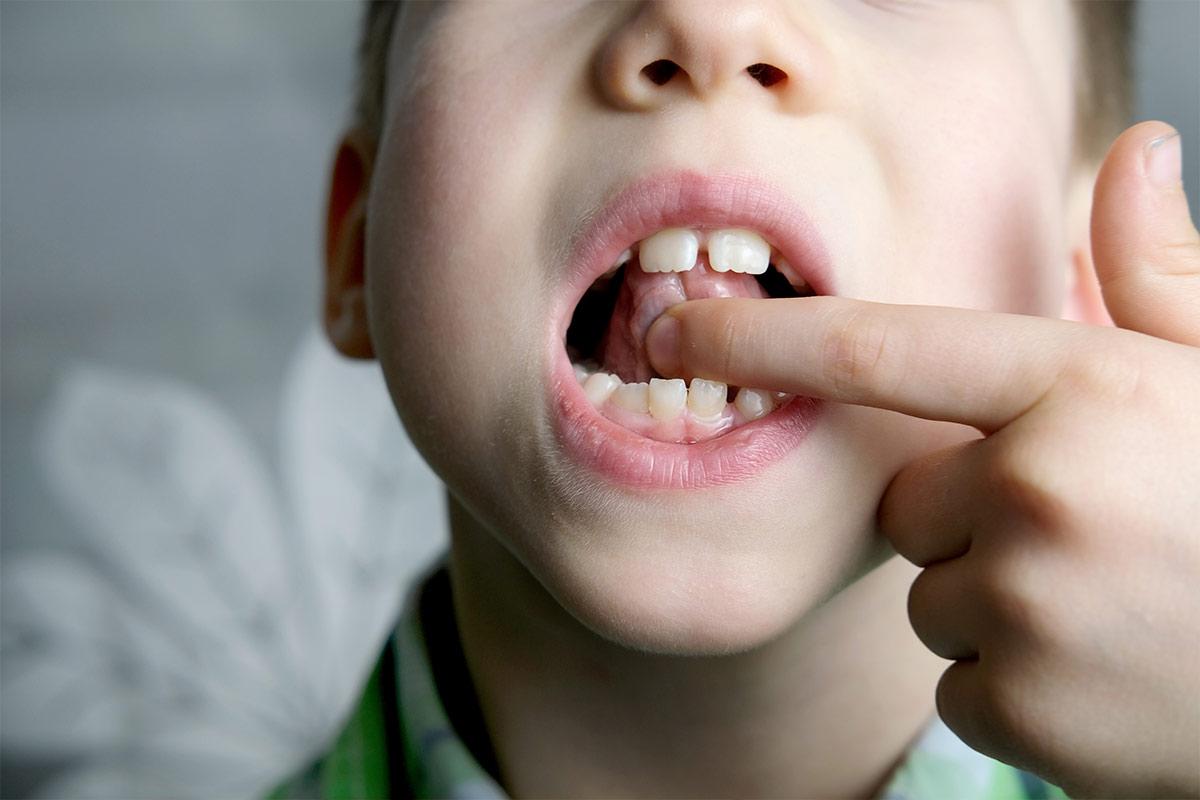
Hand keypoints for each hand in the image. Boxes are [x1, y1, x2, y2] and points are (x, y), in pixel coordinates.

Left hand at [646, 121, 1199, 797]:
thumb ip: (1159, 273)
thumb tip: (1135, 150)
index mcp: (1083, 391)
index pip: (881, 351)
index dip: (763, 338)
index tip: (675, 333)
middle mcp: (1037, 491)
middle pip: (907, 504)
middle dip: (969, 519)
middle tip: (1085, 536)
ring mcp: (1024, 608)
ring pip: (931, 598)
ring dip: (996, 605)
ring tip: (1109, 609)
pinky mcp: (1022, 711)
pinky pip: (957, 686)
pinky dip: (1016, 689)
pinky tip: (1105, 679)